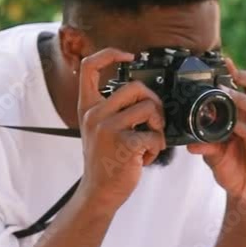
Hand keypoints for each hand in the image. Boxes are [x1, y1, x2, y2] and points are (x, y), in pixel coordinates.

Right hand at [76, 48, 165, 214]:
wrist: (99, 193)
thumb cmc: (105, 160)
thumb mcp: (98, 129)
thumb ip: (111, 108)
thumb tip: (142, 91)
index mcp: (88, 107)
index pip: (90, 66)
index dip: (110, 53)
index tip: (129, 57)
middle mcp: (95, 114)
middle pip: (134, 86)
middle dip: (153, 101)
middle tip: (153, 120)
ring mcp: (108, 129)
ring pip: (148, 108)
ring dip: (158, 126)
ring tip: (150, 141)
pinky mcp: (123, 144)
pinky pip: (154, 135)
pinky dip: (157, 147)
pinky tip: (146, 157)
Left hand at [187, 58, 245, 216]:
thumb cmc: (235, 170)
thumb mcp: (215, 154)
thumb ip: (204, 142)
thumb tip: (187, 140)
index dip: (235, 72)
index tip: (222, 61)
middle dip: (242, 77)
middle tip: (226, 71)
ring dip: (242, 100)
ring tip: (228, 94)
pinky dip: (245, 128)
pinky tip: (235, 126)